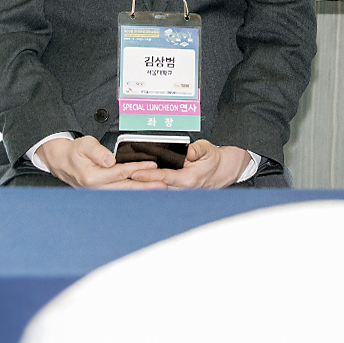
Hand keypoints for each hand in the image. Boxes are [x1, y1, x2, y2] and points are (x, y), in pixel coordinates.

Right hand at [36, 136, 163, 188]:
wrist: (61, 161)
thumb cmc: (74, 152)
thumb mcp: (84, 145)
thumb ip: (97, 152)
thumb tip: (110, 160)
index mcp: (92, 177)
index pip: (120, 172)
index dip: (137, 168)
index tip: (153, 166)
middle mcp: (96, 188)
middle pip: (125, 187)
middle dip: (145, 186)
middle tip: (163, 185)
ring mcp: (98, 191)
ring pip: (123, 192)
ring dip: (141, 191)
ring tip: (159, 189)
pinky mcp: (102, 191)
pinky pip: (119, 192)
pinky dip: (133, 191)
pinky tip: (145, 190)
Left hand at [130, 139, 248, 188]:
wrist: (221, 172)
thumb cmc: (213, 160)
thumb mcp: (208, 150)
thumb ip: (197, 150)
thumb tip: (188, 150)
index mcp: (188, 179)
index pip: (164, 177)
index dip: (148, 175)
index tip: (133, 173)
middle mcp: (182, 189)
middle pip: (155, 186)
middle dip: (138, 183)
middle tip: (121, 177)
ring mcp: (178, 193)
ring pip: (156, 190)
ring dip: (141, 186)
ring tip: (124, 180)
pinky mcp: (175, 192)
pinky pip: (160, 190)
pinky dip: (148, 186)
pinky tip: (136, 183)